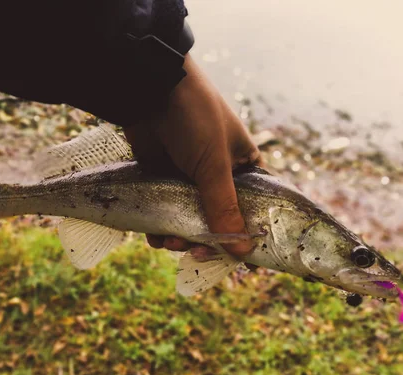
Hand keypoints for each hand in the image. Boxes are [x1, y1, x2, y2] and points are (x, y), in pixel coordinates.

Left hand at [123, 55, 262, 257]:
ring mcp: (189, 179)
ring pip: (190, 221)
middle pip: (219, 221)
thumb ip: (224, 208)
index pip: (254, 208)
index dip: (248, 233)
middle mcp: (219, 176)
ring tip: (171, 243)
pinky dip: (161, 228)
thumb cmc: (194, 118)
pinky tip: (156, 235)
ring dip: (181, 238)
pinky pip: (165, 214)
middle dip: (207, 240)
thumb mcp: (213, 165)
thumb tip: (242, 250)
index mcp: (244, 167)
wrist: (148, 89)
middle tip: (197, 252)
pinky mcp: (163, 180)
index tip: (239, 257)